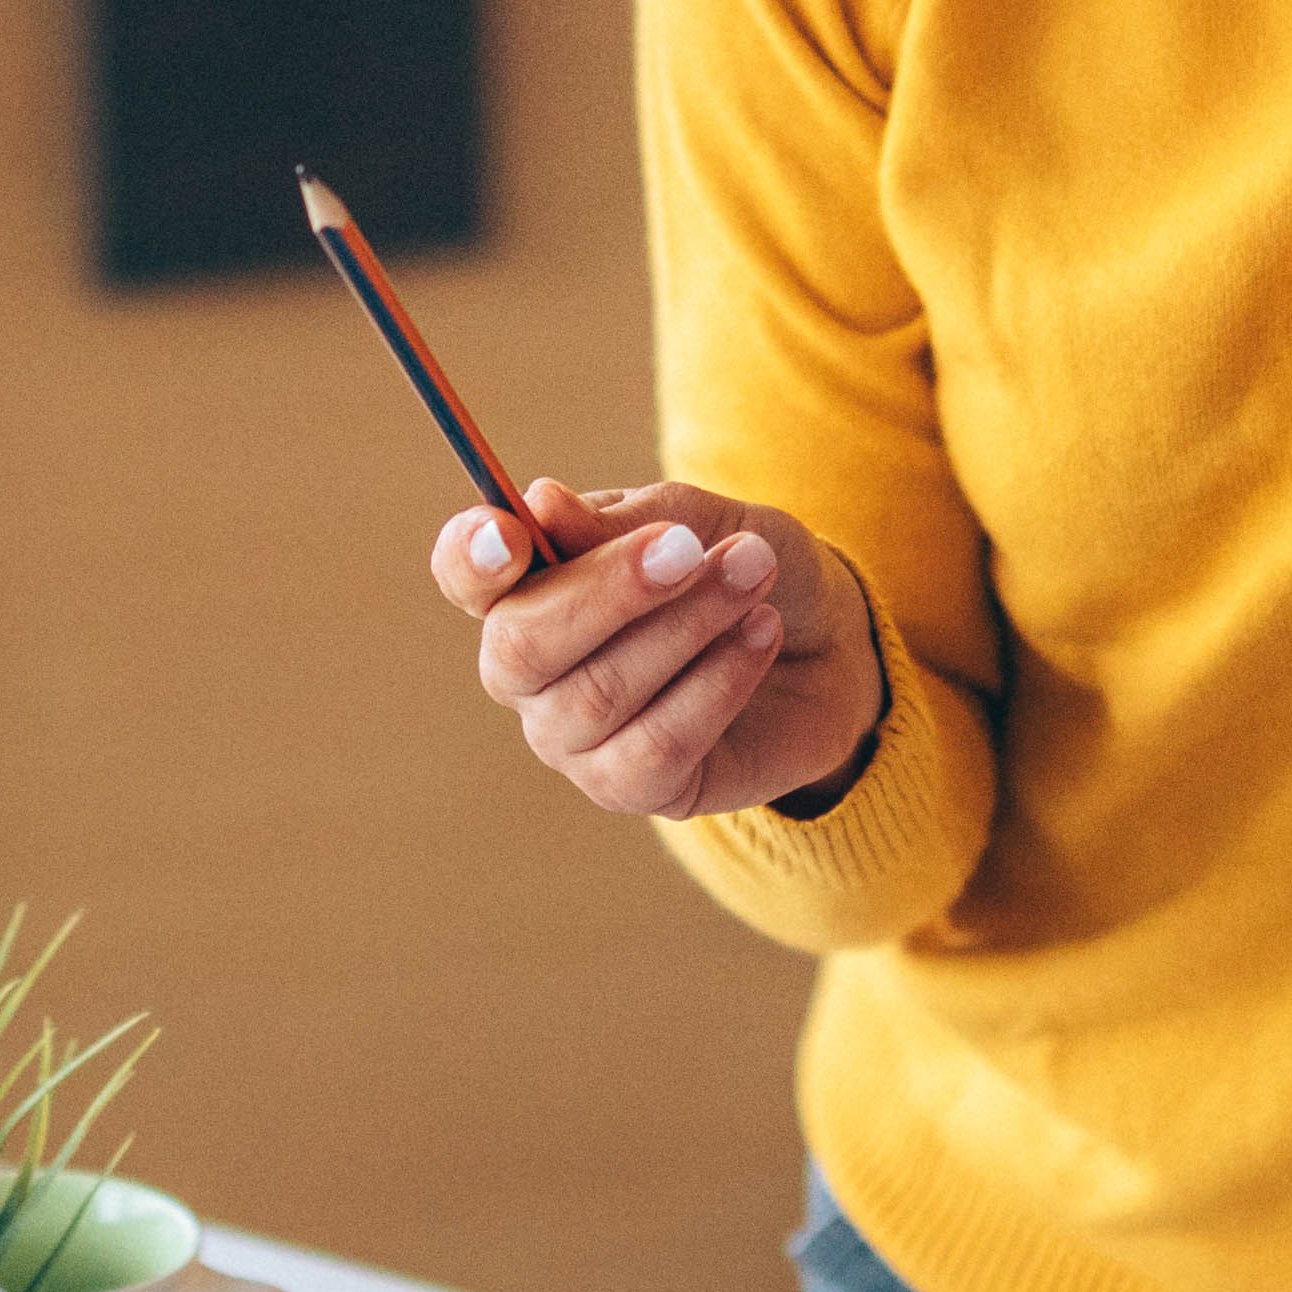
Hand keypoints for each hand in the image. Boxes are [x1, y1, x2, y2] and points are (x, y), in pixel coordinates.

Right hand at [427, 474, 881, 823]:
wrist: (827, 645)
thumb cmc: (741, 566)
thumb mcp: (700, 520)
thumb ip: (624, 520)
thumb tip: (541, 503)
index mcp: (526, 586)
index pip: (464, 574)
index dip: (471, 556)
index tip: (511, 528)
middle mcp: (529, 671)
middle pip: (520, 646)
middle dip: (608, 592)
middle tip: (690, 549)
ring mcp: (571, 738)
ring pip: (599, 694)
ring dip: (687, 626)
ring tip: (754, 574)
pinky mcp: (631, 788)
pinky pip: (656, 745)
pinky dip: (717, 682)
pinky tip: (760, 634)